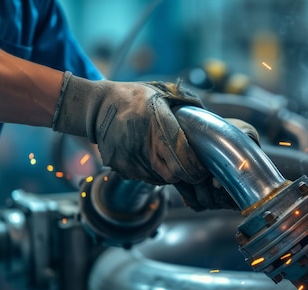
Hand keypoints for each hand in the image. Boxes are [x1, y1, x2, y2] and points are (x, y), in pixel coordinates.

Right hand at [51, 72, 259, 210]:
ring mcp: (131, 161)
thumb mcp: (163, 91)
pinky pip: (145, 178)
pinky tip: (151, 155)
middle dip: (187, 174)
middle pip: (176, 176)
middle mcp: (145, 147)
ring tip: (167, 154)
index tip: (202, 165)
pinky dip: (153, 171)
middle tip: (190, 165)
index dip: (198, 168)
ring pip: (162, 179)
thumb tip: (210, 116)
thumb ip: (189, 101)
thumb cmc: (134, 97)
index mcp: (158, 127)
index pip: (186, 162)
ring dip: (170, 172)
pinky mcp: (121, 169)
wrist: (97, 108)